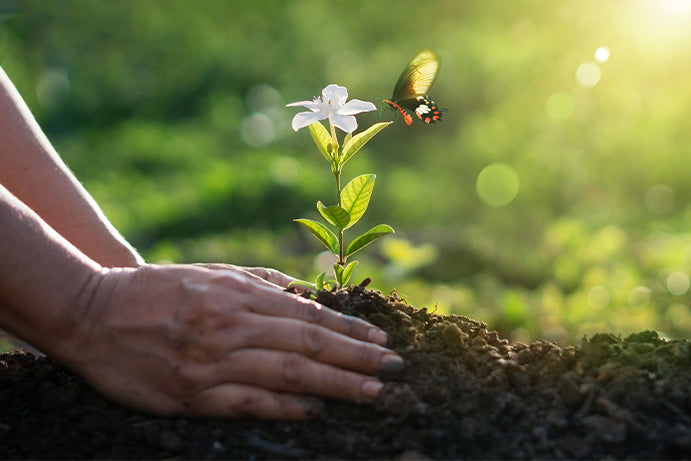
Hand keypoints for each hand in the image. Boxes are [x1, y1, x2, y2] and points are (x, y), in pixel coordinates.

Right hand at [66, 264, 400, 419]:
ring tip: (371, 393)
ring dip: (334, 385)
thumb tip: (308, 296)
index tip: (381, 342)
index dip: (349, 331)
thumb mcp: (212, 273)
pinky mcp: (191, 394)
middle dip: (356, 359)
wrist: (93, 313)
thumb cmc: (158, 290)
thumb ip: (261, 283)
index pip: (309, 315)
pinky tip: (315, 411)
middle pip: (307, 345)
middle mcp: (230, 326)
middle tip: (393, 371)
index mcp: (237, 294)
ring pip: (286, 374)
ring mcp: (211, 362)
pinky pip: (248, 404)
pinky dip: (284, 409)